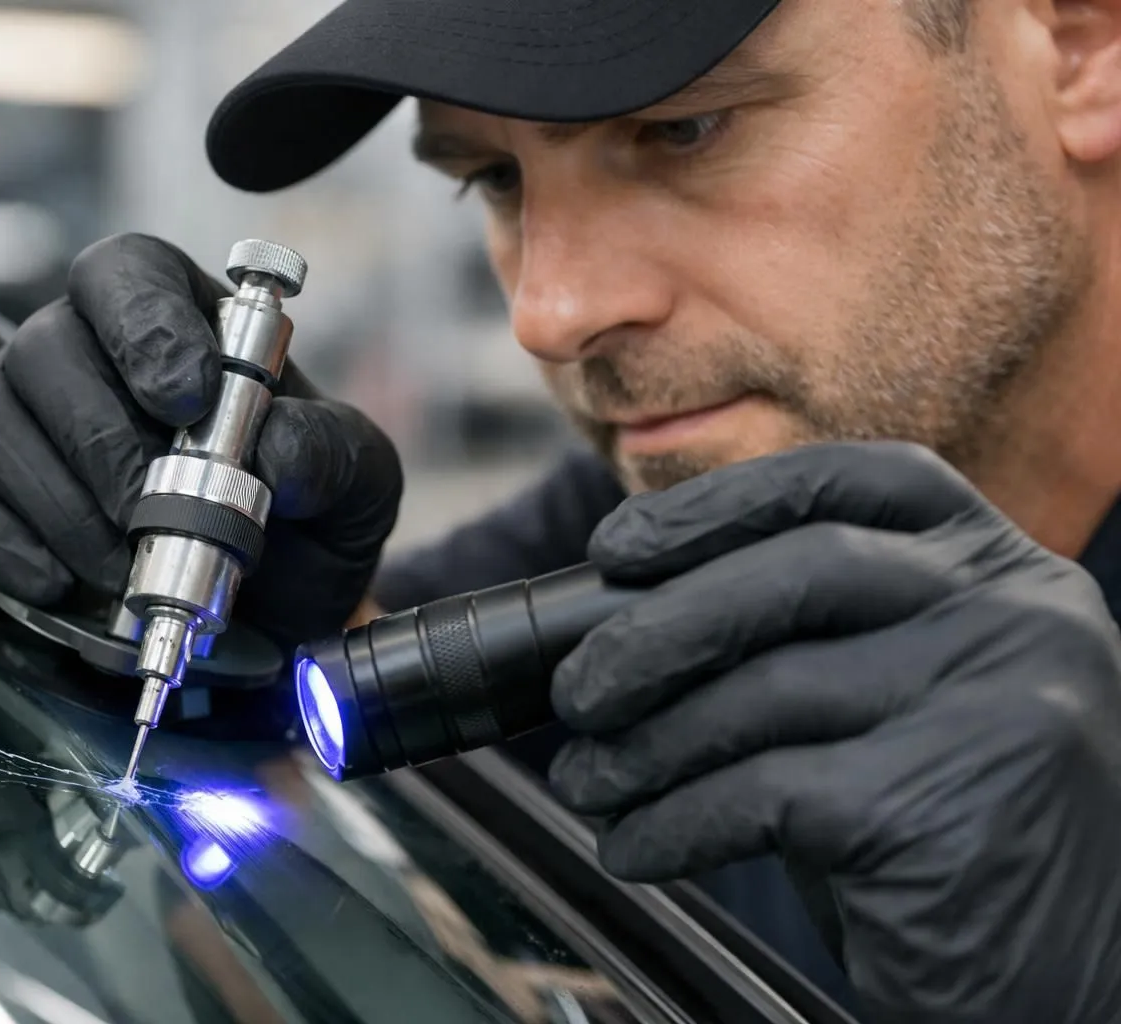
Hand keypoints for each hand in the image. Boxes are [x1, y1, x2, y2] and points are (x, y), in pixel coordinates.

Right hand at [0, 234, 401, 646]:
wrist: (248, 635)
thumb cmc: (297, 539)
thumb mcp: (354, 494)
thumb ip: (333, 454)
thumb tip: (276, 449)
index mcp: (174, 328)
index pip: (126, 271)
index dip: (146, 322)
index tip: (190, 398)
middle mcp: (72, 358)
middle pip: (43, 344)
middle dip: (102, 440)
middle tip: (152, 515)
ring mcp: (2, 424)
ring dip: (57, 502)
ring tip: (119, 572)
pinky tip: (52, 585)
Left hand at [547, 442, 1120, 1022]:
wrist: (1060, 986)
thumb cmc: (946, 836)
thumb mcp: (894, 702)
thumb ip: (806, 638)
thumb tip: (624, 614)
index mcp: (1007, 571)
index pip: (858, 480)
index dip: (723, 503)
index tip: (621, 546)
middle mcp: (1020, 618)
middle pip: (801, 571)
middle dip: (658, 628)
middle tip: (579, 691)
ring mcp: (995, 706)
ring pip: (767, 687)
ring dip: (647, 743)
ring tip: (591, 781)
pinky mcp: (942, 804)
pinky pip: (759, 792)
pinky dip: (673, 821)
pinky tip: (638, 845)